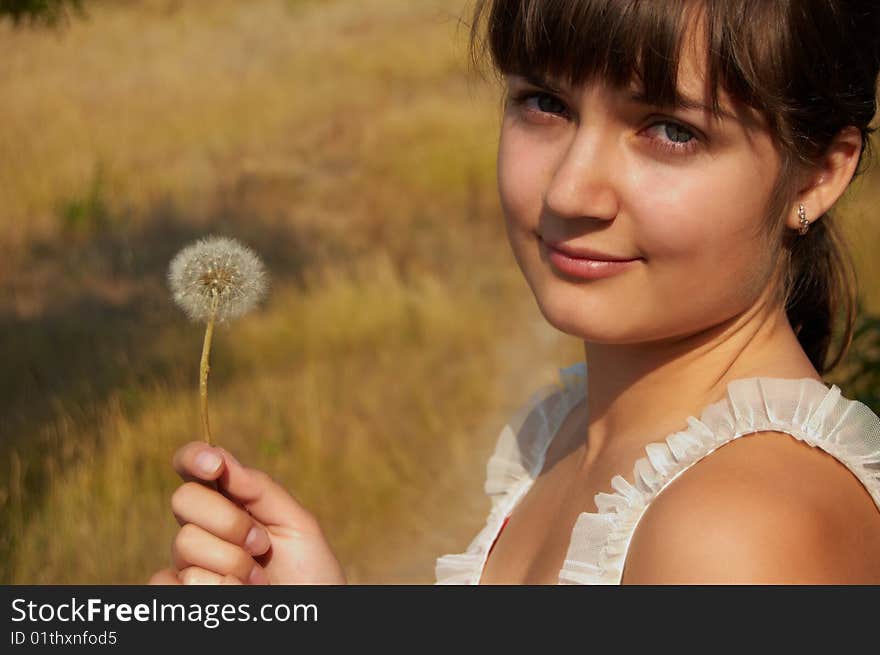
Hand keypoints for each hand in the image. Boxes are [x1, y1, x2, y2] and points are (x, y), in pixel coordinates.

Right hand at [148, 441, 347, 584]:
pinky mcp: (179, 595)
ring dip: (231, 565)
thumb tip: (221, 458)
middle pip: (185, 499)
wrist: (309, 617)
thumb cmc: (310, 573)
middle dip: (230, 522)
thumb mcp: (298, 524)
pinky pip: (167, 581)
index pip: (196, 467)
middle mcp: (203, 528)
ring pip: (185, 544)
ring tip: (258, 581)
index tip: (214, 465)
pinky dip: (212, 589)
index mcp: (231, 501)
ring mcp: (188, 563)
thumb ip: (261, 490)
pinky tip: (236, 596)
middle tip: (261, 546)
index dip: (194, 457)